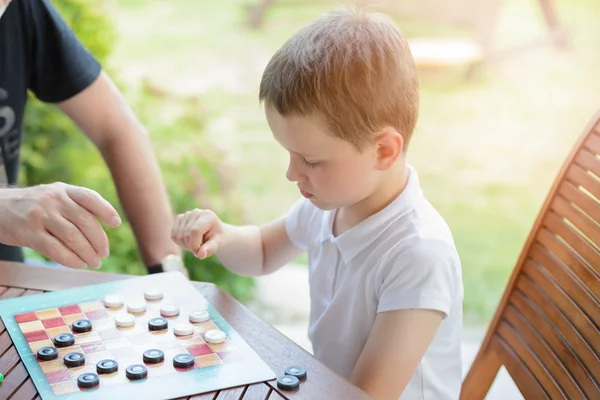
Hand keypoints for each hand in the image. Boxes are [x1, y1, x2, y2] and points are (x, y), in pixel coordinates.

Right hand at [0, 182, 120, 268]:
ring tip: (95, 262)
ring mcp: (40, 215)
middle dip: (99, 240)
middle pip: (85, 221)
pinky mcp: (28, 233)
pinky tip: (79, 264)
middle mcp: (53, 199)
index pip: (90, 197)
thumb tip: (104, 228)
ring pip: (72, 237)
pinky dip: (71, 259)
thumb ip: (76, 206)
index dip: (106, 210)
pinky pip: (55, 249)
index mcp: (63, 189)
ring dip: (88, 253)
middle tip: (104, 253)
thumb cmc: (33, 205)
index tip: (116, 224)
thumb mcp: (54, 196)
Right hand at [171, 209, 223, 258]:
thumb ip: (211, 248)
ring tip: (197, 244)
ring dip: (186, 246)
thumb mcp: (219, 243)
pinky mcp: (179, 218)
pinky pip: (173, 235)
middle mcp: (196, 212)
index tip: (200, 253)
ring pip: (178, 236)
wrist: (215, 232)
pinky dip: (180, 242)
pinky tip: (190, 241)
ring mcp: (186, 214)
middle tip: (200, 249)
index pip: (195, 231)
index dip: (195, 245)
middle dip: (192, 247)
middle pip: (185, 235)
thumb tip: (201, 255)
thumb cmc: (218, 238)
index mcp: (208, 215)